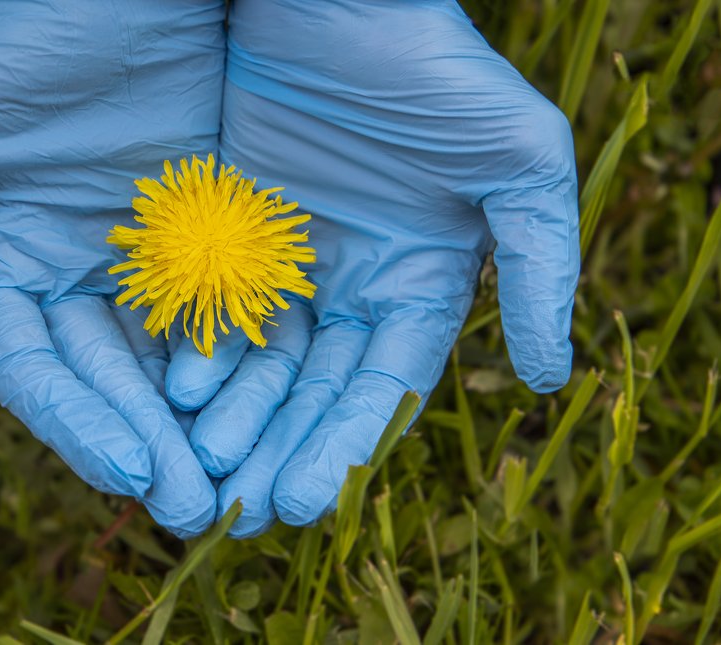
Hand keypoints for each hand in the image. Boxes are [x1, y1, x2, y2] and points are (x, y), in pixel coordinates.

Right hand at [0, 0, 224, 537]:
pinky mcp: (208, 235)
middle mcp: (74, 272)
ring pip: (169, 359)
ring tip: (234, 484)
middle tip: (193, 512)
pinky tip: (275, 409)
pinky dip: (244, 360)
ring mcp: (144, 258)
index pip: (33, 368)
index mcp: (6, 261)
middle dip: (146, 445)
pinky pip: (228, 310)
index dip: (74, 422)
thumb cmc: (21, 38)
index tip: (127, 471)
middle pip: (107, 380)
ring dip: (199, 423)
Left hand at [165, 0, 578, 536]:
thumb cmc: (433, 69)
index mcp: (421, 285)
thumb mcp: (518, 159)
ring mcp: (287, 266)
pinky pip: (209, 309)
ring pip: (258, 361)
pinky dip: (195, 353)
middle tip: (243, 513)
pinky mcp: (229, 237)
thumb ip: (541, 264)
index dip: (347, 446)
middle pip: (315, 391)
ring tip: (204, 470)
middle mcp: (352, 287)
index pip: (383, 386)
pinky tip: (171, 395)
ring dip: (234, 417)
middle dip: (282, 449)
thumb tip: (550, 379)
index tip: (306, 501)